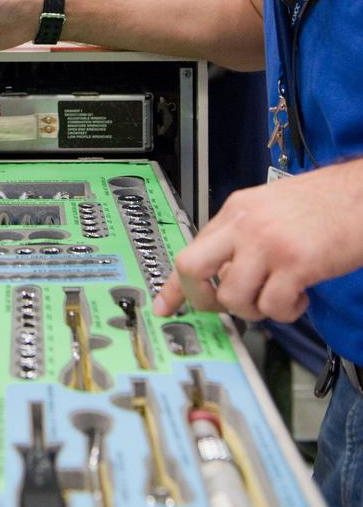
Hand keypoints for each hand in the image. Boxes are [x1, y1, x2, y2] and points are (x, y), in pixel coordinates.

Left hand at [152, 165, 362, 322]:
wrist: (362, 195)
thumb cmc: (323, 203)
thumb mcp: (269, 208)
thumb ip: (243, 236)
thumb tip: (224, 274)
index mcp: (236, 210)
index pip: (191, 249)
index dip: (174, 286)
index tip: (163, 307)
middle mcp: (245, 225)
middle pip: (193, 269)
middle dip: (203, 299)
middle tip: (227, 306)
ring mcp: (268, 244)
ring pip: (234, 297)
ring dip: (256, 309)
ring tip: (279, 297)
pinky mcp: (296, 263)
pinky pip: (274, 306)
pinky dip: (287, 311)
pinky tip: (301, 295)